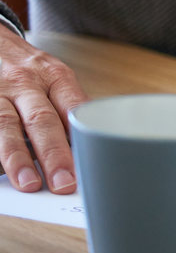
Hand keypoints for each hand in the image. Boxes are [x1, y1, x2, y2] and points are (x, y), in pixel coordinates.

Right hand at [0, 28, 89, 192]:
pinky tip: (1, 171)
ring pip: (6, 125)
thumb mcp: (53, 76)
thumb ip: (68, 105)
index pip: (72, 107)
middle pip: (41, 119)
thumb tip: (89, 146)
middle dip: (54, 153)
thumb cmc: (29, 69)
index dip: (80, 137)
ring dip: (18, 157)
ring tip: (29, 183)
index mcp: (54, 76)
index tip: (89, 164)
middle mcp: (25, 83)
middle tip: (64, 182)